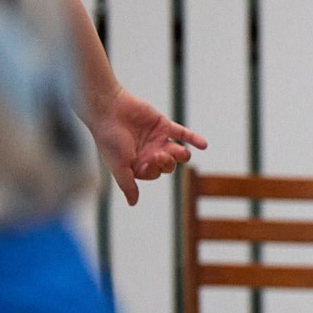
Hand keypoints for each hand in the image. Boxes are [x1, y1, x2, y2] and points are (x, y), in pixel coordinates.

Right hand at [83, 86, 206, 204]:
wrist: (108, 109)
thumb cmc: (108, 138)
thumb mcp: (118, 165)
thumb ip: (127, 184)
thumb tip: (133, 203)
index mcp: (137, 163)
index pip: (154, 174)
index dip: (154, 170)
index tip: (147, 161)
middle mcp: (148, 152)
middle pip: (168, 165)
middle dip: (167, 163)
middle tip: (160, 154)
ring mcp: (157, 139)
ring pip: (177, 151)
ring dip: (181, 154)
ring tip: (180, 152)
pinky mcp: (163, 124)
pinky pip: (183, 134)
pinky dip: (194, 139)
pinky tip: (204, 145)